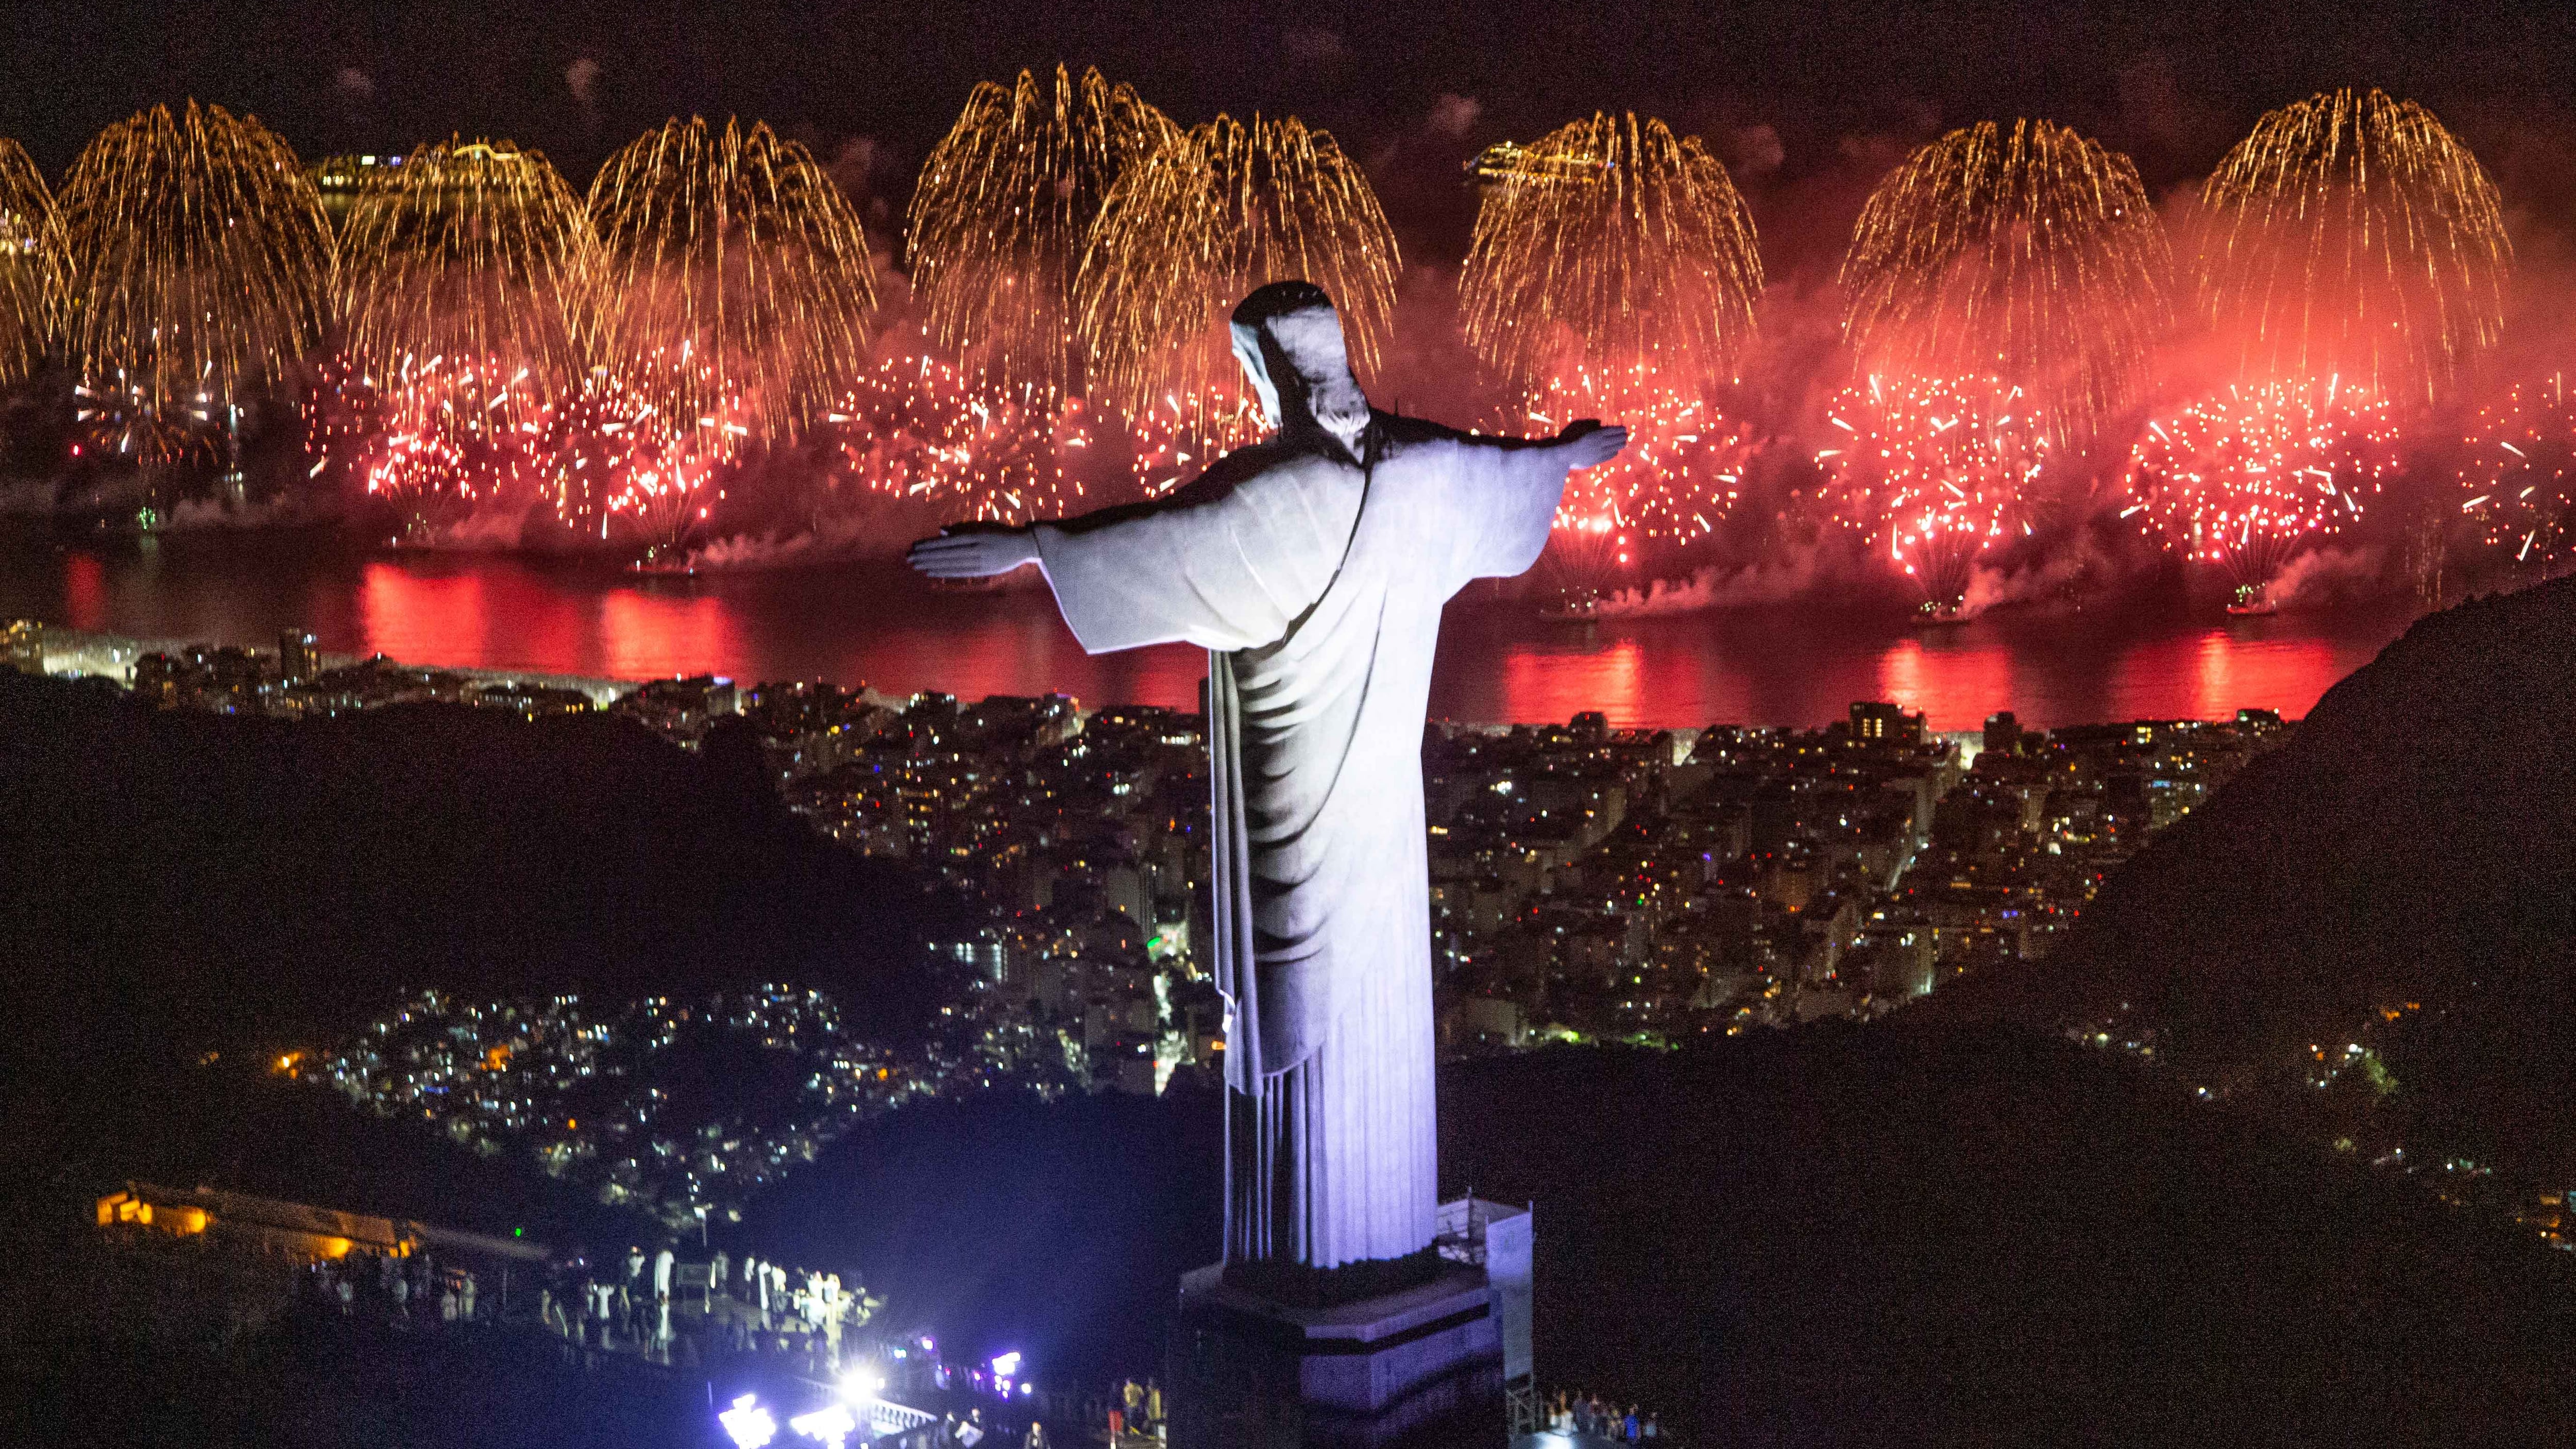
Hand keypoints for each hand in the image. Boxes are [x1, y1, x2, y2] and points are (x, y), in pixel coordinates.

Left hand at [906, 525, 1040, 578]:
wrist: (1024, 544)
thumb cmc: (1000, 532)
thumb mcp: (981, 526)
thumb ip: (962, 528)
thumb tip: (941, 531)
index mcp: (974, 535)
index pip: (946, 542)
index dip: (929, 545)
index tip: (914, 547)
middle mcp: (975, 548)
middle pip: (945, 554)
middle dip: (925, 556)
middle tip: (908, 558)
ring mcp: (979, 560)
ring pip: (950, 564)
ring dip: (931, 565)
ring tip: (916, 565)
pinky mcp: (983, 570)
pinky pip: (960, 571)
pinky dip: (944, 572)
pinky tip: (932, 571)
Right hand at [1556, 419, 1628, 469]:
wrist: (1564, 456)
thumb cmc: (1568, 440)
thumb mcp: (1577, 427)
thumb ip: (1589, 424)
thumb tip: (1599, 423)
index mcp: (1595, 434)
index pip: (1610, 431)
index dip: (1618, 430)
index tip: (1624, 429)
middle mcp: (1599, 443)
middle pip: (1614, 439)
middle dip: (1621, 437)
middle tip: (1627, 435)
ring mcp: (1598, 452)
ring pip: (1613, 448)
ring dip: (1620, 445)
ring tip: (1625, 443)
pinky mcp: (1595, 460)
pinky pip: (1607, 456)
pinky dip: (1613, 453)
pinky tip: (1616, 452)